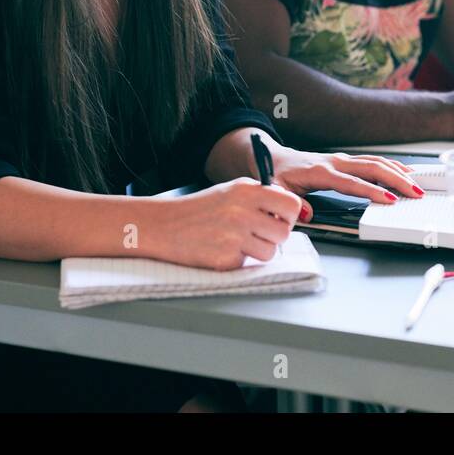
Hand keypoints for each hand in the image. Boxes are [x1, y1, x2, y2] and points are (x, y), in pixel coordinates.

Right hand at [160, 178, 302, 268]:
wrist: (163, 225)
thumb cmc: (198, 209)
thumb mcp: (231, 191)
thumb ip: (260, 198)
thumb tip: (289, 213)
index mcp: (247, 191)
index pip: (291, 204)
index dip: (288, 215)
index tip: (279, 219)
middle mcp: (243, 212)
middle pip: (283, 232)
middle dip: (274, 236)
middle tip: (259, 234)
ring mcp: (234, 236)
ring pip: (270, 252)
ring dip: (258, 251)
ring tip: (238, 241)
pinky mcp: (225, 258)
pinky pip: (247, 263)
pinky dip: (238, 259)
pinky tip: (221, 249)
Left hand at [267, 144, 422, 222]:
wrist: (274, 157)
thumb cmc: (277, 175)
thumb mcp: (276, 190)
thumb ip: (290, 203)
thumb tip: (307, 214)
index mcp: (320, 172)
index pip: (352, 183)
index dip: (372, 191)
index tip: (390, 199)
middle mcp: (335, 162)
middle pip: (371, 168)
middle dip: (396, 179)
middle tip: (415, 193)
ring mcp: (342, 160)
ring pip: (375, 162)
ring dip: (398, 172)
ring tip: (417, 185)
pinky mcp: (346, 161)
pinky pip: (372, 162)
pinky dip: (391, 166)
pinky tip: (404, 173)